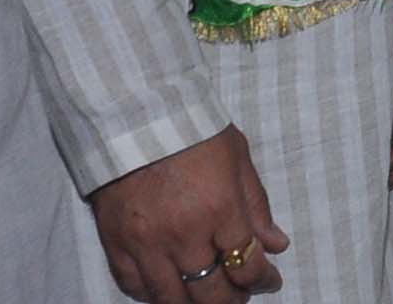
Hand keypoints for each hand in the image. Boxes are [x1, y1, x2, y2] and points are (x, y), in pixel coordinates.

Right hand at [88, 126, 287, 301]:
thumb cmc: (191, 126)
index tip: (269, 280)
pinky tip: (167, 285)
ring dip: (194, 303)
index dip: (264, 281)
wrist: (133, 108)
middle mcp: (183, 233)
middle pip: (212, 294)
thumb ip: (256, 204)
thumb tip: (276, 244)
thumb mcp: (236, 156)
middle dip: (233, 299)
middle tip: (239, 293)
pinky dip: (153, 293)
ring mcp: (146, 242)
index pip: (248, 266)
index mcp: (219, 208)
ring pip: (172, 300)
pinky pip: (134, 286)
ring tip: (205, 294)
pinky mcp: (116, 242)